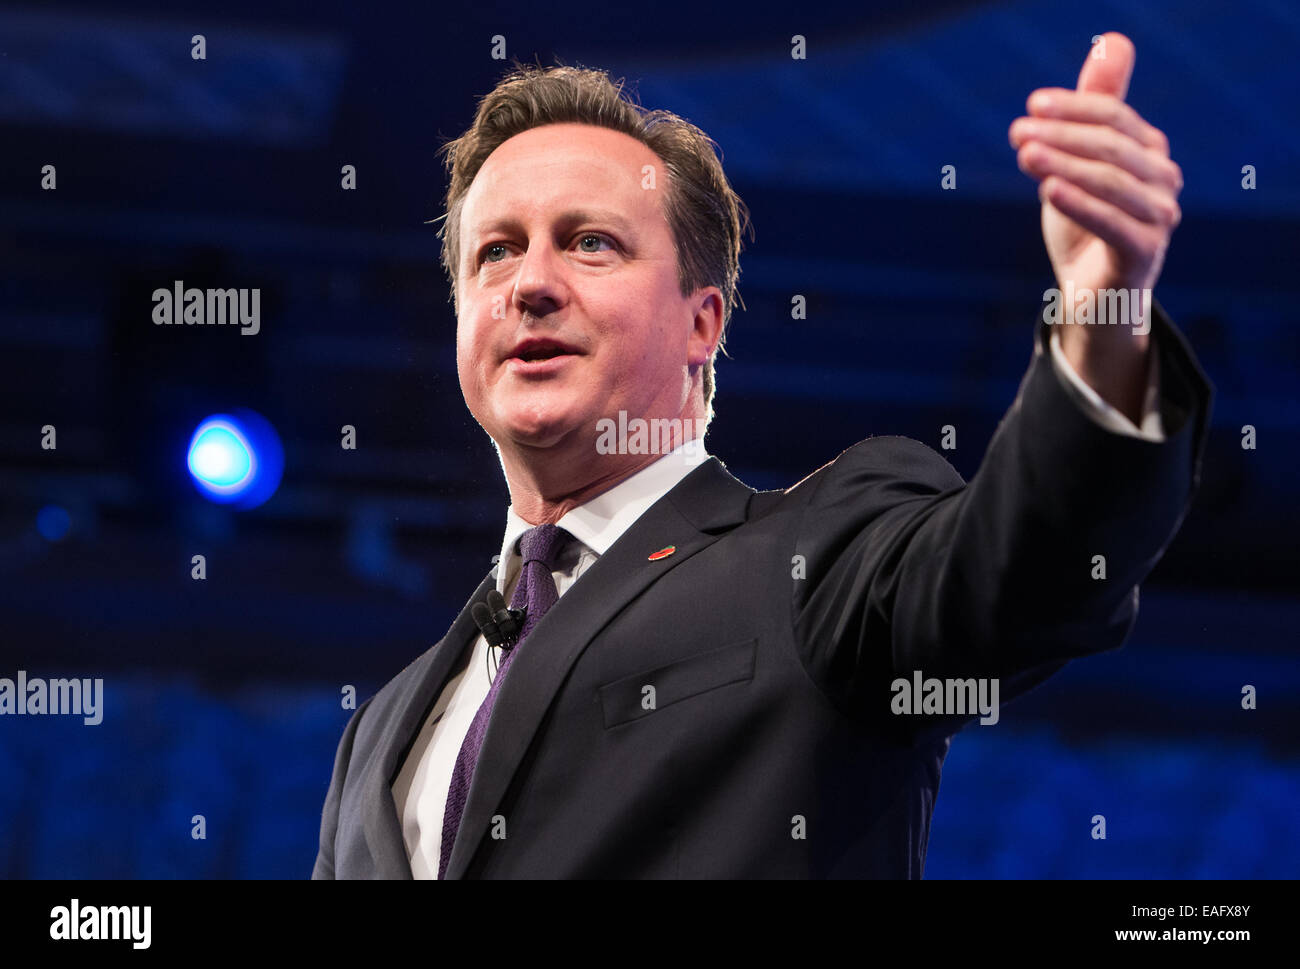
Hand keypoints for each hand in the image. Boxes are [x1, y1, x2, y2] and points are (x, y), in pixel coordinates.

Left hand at [1010, 31, 1182, 304]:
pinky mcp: (1146, 254)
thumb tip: (1112, 42)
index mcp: (1150, 154)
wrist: (1094, 299)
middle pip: (1112, 147)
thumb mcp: (1079, 165)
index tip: (1031, 106)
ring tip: (1025, 156)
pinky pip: (1114, 224)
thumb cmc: (1085, 228)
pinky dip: (1081, 204)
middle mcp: (1164, 181)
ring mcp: (1161, 219)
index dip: (1074, 108)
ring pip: (1112, 183)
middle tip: (1017, 132)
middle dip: (1063, 135)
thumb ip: (1094, 110)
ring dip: (1065, 165)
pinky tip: (1049, 190)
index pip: (1114, 118)